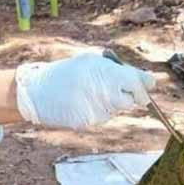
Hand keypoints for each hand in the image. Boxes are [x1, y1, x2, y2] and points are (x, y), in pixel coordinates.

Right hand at [14, 53, 154, 128]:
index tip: (146, 86)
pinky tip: (83, 104)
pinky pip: (102, 118)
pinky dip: (97, 111)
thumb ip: (116, 70)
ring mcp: (95, 108)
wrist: (36, 92)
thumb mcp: (90, 62)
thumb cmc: (65, 73)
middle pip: (131, 100)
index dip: (144, 85)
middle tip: (119, 91)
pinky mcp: (88, 122)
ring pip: (117, 109)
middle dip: (130, 96)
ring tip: (92, 94)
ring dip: (112, 104)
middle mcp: (102, 91)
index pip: (137, 81)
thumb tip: (144, 81)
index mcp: (104, 72)